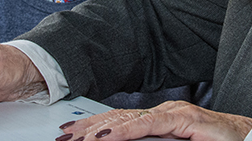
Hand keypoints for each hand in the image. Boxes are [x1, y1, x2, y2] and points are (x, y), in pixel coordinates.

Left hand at [58, 101, 251, 140]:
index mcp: (162, 121)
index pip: (122, 122)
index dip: (95, 126)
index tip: (71, 134)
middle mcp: (166, 113)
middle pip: (120, 119)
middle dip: (89, 128)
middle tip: (64, 136)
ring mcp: (176, 114)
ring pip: (131, 120)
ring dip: (101, 129)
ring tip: (78, 137)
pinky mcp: (187, 120)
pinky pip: (152, 125)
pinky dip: (127, 130)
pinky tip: (109, 135)